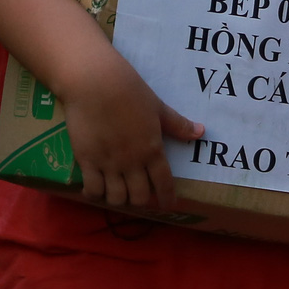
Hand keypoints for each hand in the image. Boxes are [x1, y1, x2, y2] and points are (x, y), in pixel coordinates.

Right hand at [60, 49, 203, 209]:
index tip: (167, 205)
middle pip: (139, 197)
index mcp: (152, 149)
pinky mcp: (87, 161)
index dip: (166, 198)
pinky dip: (95, 194)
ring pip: (116, 198)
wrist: (94, 83)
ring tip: (116, 191)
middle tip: (137, 193)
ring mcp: (108, 163)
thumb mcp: (157, 107)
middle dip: (141, 200)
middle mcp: (132, 162)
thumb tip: (201, 132)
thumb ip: (177, 124)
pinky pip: (93, 189)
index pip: (164, 183)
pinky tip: (96, 189)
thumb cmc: (129, 91)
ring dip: (119, 198)